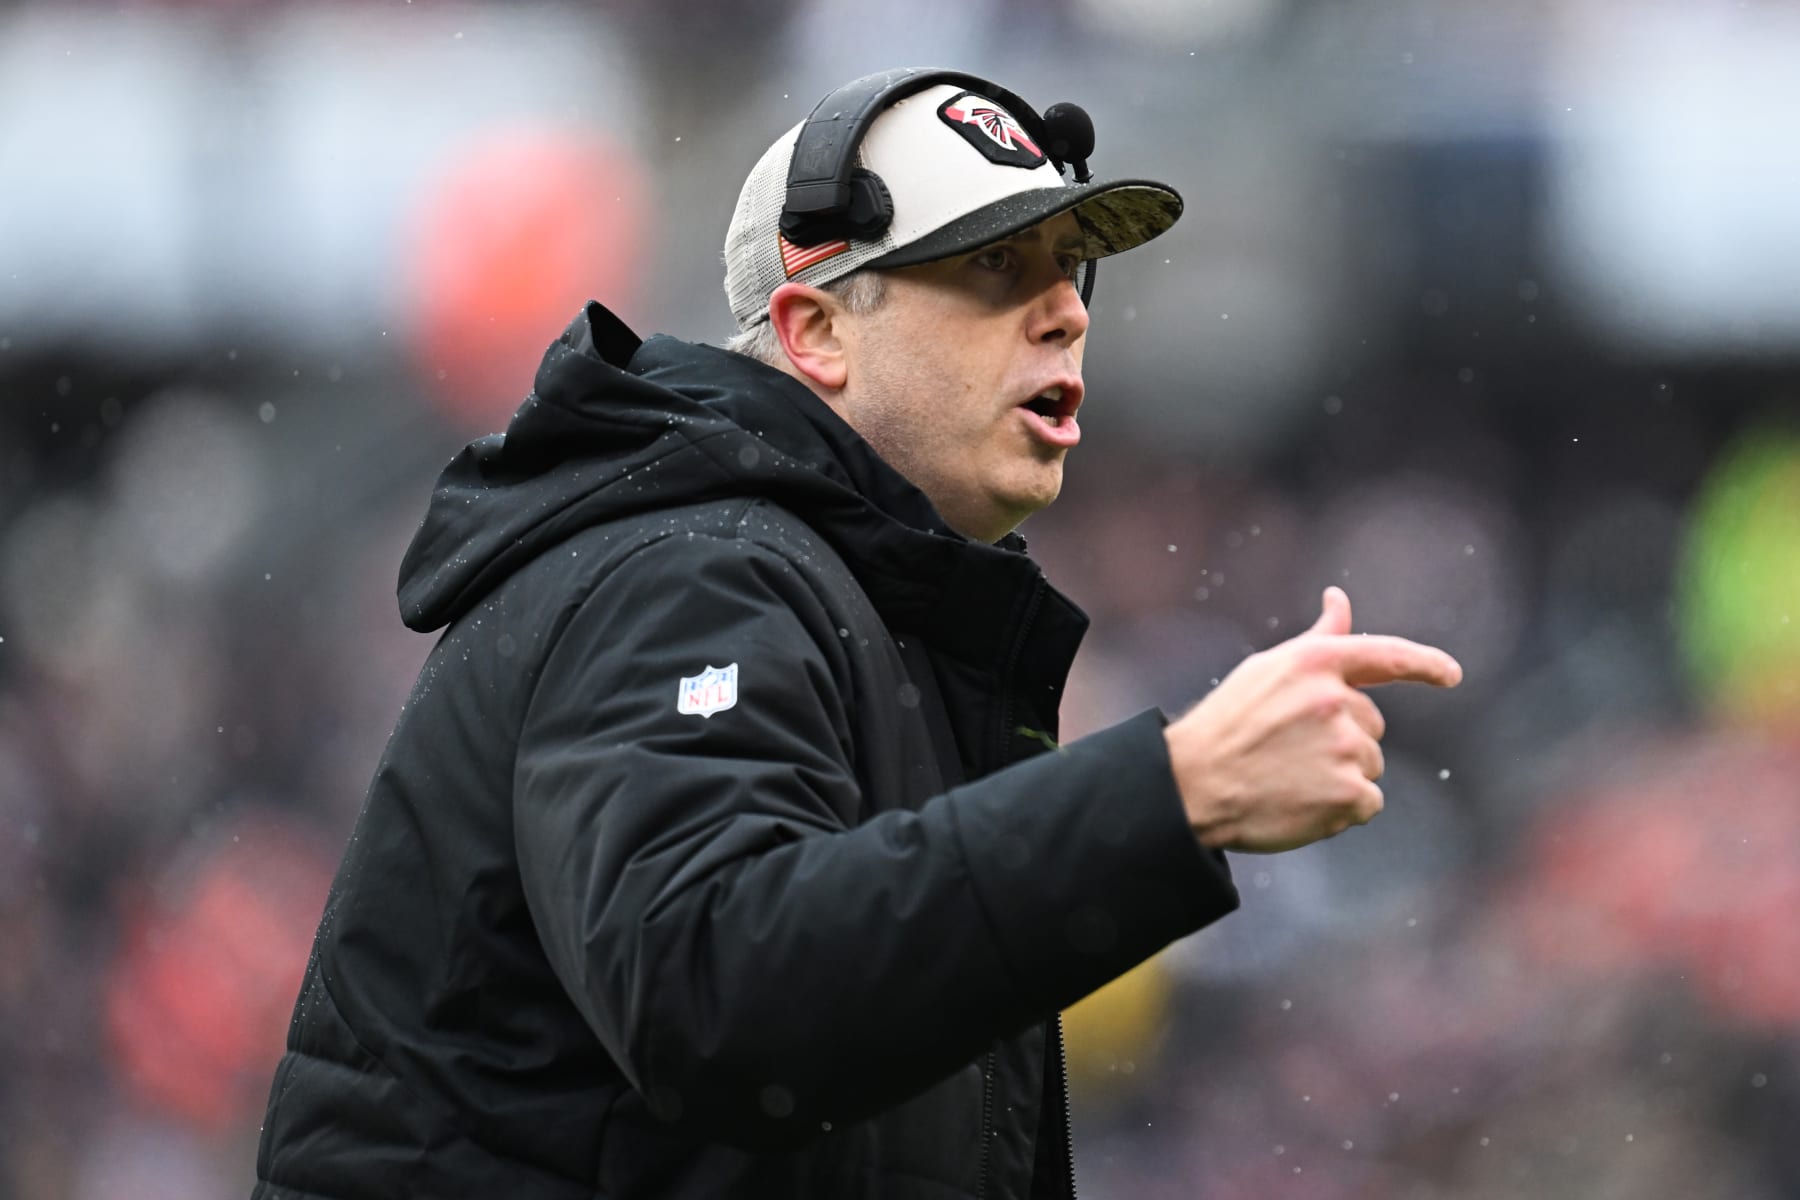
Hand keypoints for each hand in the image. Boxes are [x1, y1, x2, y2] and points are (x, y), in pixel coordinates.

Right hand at [1163, 587, 1461, 853]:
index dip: (1425, 664)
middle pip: (1372, 724)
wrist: (1193, 785)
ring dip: (1341, 775)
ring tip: (1290, 778)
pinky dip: (1343, 809)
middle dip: (1343, 738)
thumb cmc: (1229, 724)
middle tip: (1289, 751)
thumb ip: (1318, 640)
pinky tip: (1303, 804)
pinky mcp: (1348, 793)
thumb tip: (1339, 597)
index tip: (1450, 675)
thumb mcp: (1269, 670)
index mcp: (1315, 663)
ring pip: (1370, 764)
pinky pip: (1369, 803)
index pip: (1386, 655)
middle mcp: (1335, 700)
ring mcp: (1344, 748)